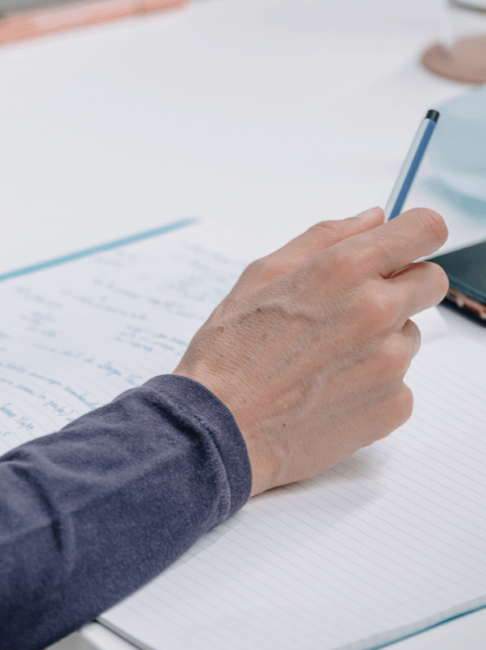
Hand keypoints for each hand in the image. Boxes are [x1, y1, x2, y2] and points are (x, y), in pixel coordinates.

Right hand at [174, 207, 448, 494]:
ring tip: (322, 360)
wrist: (218, 431)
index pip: (426, 229)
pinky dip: (372, 385)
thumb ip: (323, 238)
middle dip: (400, 287)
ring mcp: (391, 362)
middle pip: (431, 281)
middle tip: (350, 311)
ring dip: (380, 340)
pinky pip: (400, 383)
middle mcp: (376, 311)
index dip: (414, 236)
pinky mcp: (393, 405)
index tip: (399, 250)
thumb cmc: (229, 354)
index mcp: (345, 270)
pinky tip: (326, 391)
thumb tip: (373, 218)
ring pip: (409, 335)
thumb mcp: (261, 276)